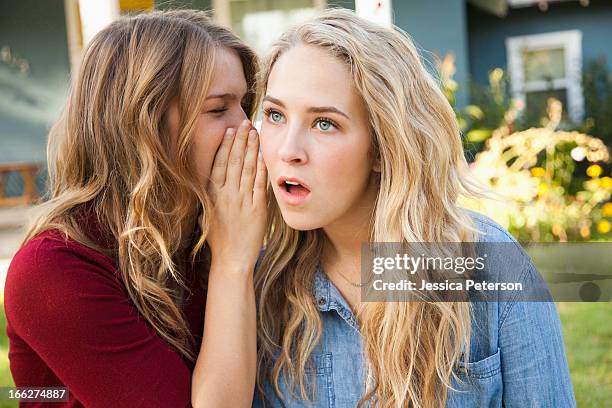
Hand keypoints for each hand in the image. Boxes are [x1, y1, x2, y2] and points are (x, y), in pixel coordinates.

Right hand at [205, 120, 266, 272]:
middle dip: (239, 140)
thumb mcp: (207, 214)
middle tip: (244, 122)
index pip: (218, 164)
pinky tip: (263, 155)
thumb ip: (210, 195)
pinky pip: (259, 185)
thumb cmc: (220, 239)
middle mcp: (226, 196)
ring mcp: (241, 202)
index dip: (224, 145)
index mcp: (212, 195)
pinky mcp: (256, 210)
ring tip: (254, 132)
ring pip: (246, 170)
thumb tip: (211, 177)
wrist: (232, 259)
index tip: (229, 130)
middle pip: (232, 162)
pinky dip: (261, 169)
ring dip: (250, 149)